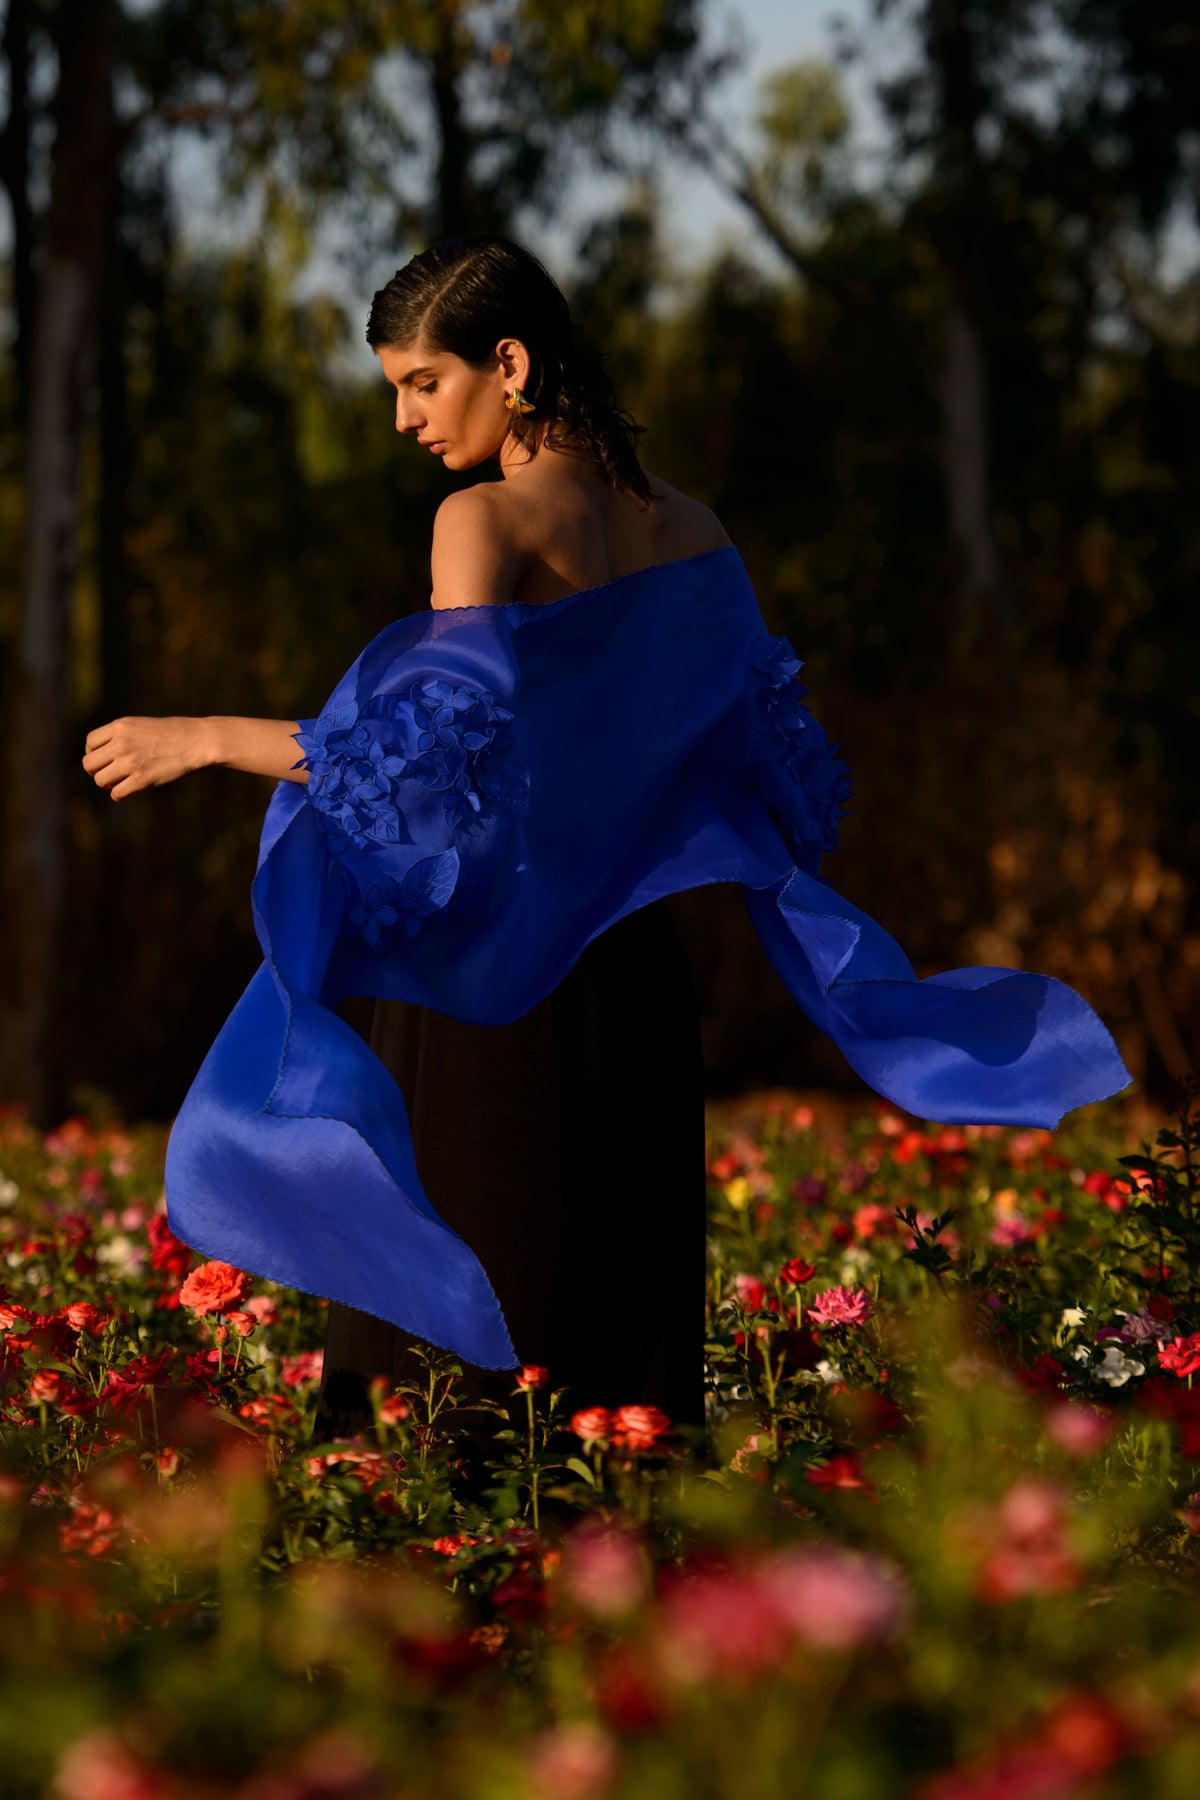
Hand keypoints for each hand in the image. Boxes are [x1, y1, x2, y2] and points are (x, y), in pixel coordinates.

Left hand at [82, 716, 214, 800]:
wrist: (198, 741)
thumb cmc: (174, 733)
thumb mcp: (142, 726)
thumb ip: (122, 736)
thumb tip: (105, 755)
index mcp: (120, 727)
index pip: (90, 743)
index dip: (94, 753)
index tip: (105, 759)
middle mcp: (121, 743)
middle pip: (89, 764)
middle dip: (98, 771)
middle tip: (111, 773)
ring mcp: (130, 762)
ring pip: (100, 780)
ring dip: (109, 784)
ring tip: (122, 781)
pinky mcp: (141, 779)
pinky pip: (116, 793)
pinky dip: (120, 794)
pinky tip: (130, 789)